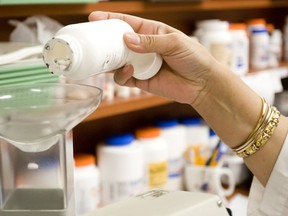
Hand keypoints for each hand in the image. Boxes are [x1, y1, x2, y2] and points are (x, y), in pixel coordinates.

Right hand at [89, 11, 218, 104]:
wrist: (202, 84)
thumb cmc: (193, 58)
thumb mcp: (175, 43)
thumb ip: (151, 42)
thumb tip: (126, 39)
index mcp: (151, 32)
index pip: (127, 23)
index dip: (110, 19)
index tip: (94, 17)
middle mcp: (143, 48)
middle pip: (117, 42)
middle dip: (104, 41)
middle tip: (92, 41)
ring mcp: (140, 65)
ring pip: (117, 61)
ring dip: (110, 60)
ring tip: (109, 58)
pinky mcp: (140, 81)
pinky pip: (124, 78)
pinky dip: (121, 75)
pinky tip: (128, 70)